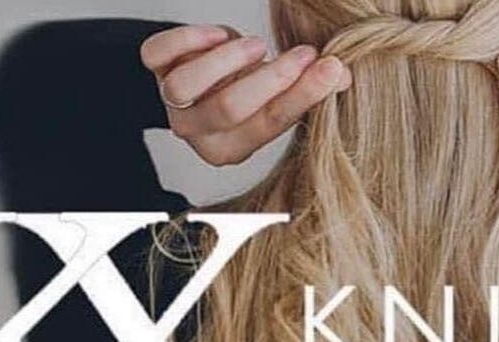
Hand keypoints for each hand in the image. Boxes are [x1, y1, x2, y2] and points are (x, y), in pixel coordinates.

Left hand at [140, 25, 352, 166]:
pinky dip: (186, 40)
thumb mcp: (279, 100)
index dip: (302, 95)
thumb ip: (310, 90)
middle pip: (228, 108)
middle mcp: (196, 132)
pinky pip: (156, 55)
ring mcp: (170, 102)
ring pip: (183, 86)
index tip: (330, 68)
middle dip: (272, 77)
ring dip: (226, 60)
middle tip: (306, 53)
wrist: (205, 82)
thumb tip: (343, 76)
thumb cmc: (249, 93)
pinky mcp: (155, 69)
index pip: (269, 124)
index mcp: (230, 150)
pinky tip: (219, 34)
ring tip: (258, 45)